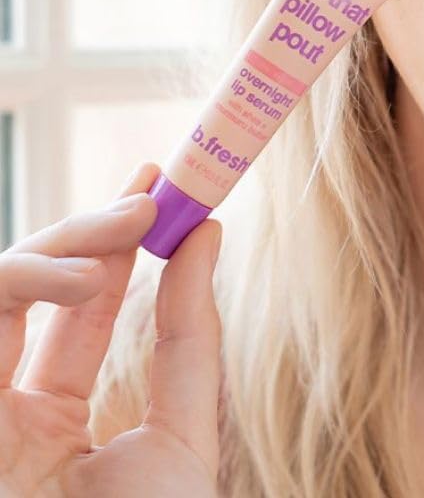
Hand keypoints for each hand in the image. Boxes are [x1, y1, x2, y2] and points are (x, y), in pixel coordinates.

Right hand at [0, 162, 222, 496]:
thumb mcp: (183, 433)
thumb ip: (188, 337)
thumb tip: (207, 236)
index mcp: (53, 425)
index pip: (78, 313)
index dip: (113, 244)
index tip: (159, 187)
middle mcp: (1, 413)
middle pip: (33, 290)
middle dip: (91, 227)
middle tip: (153, 189)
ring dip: (64, 241)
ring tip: (133, 227)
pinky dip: (23, 277)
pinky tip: (83, 278)